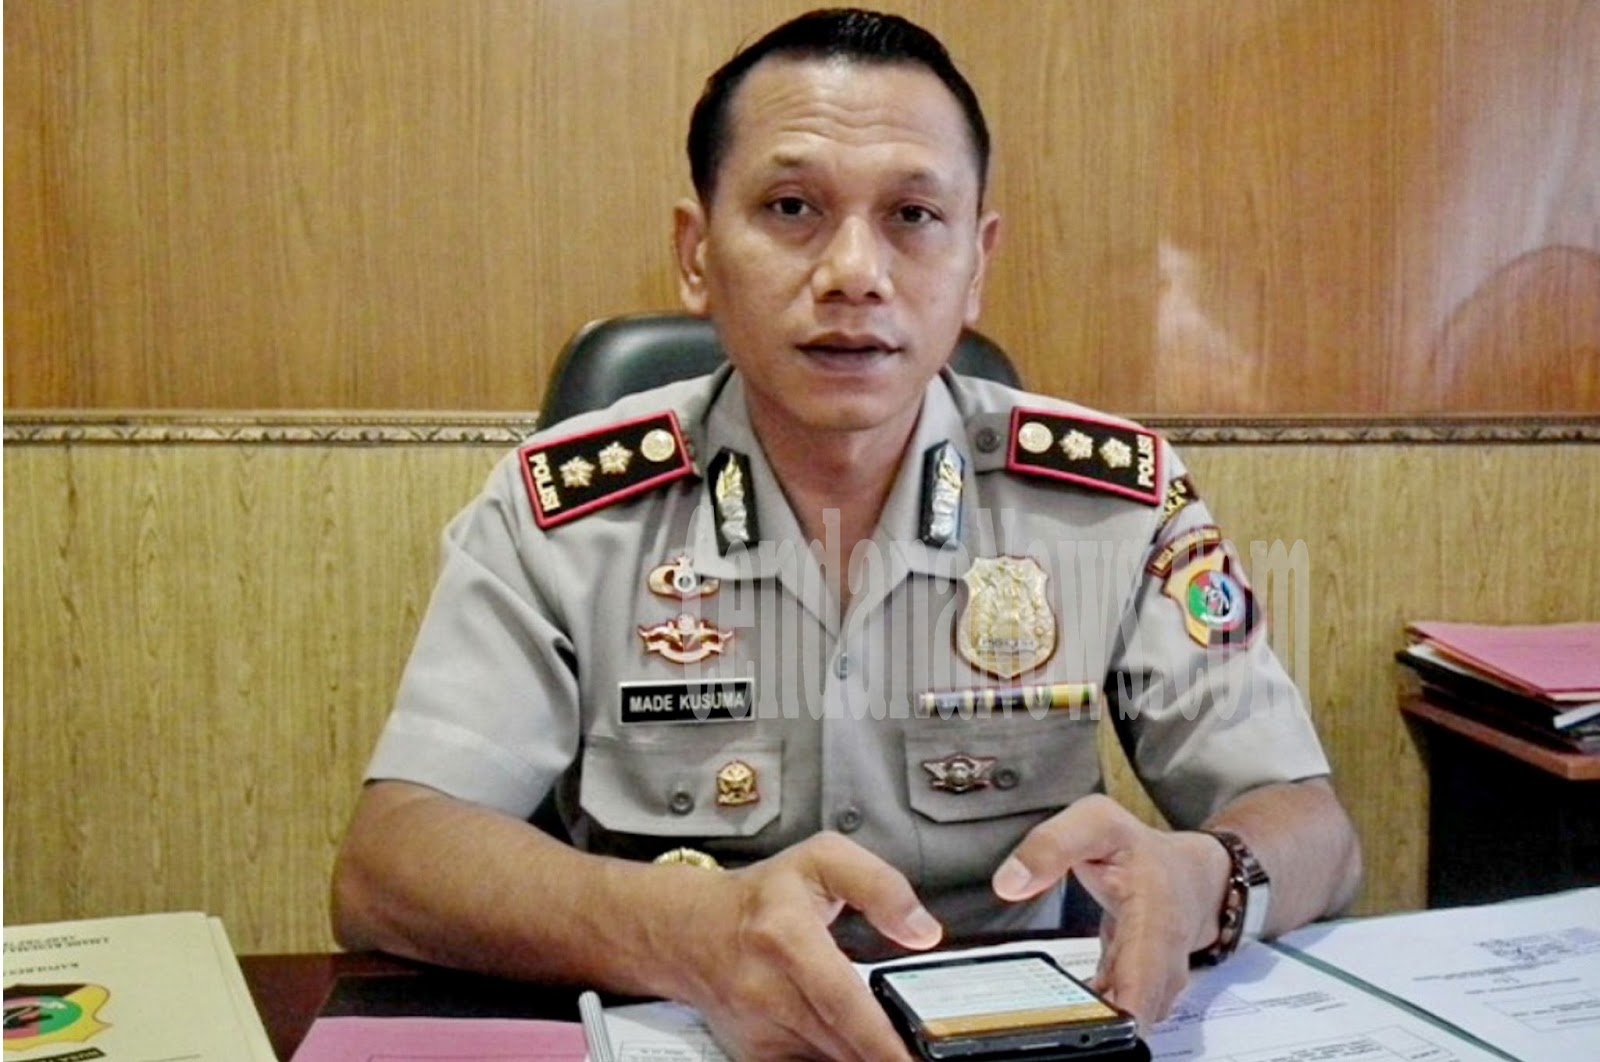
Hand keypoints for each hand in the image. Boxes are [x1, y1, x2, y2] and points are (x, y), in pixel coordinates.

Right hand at [669, 832, 941, 1060]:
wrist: (690, 930)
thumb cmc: (763, 896)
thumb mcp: (823, 860)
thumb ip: (880, 885)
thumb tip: (922, 931)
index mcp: (785, 935)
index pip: (841, 1000)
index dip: (880, 1038)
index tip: (910, 1058)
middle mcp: (767, 989)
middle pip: (840, 1043)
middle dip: (882, 1055)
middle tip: (915, 1054)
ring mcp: (758, 1028)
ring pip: (827, 1060)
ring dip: (861, 1057)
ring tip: (892, 1050)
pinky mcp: (755, 1053)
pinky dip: (836, 1060)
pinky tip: (855, 1049)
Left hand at [990, 794, 1228, 1025]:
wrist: (1192, 875)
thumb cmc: (1142, 851)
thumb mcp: (1096, 824)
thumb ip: (1051, 846)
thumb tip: (1009, 882)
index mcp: (1155, 920)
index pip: (1143, 981)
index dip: (1121, 1014)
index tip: (1093, 1029)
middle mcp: (1163, 963)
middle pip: (1136, 1013)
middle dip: (1100, 1028)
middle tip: (1058, 1031)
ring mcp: (1157, 985)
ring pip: (1130, 1021)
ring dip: (1096, 1028)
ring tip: (1053, 1026)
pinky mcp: (1142, 994)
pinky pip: (1120, 1018)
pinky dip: (1094, 1023)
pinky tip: (1063, 1020)